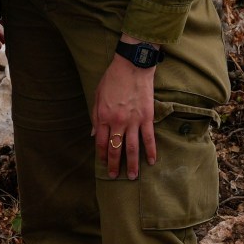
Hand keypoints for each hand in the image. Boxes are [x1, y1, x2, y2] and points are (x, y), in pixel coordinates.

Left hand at [94, 40, 159, 179]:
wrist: (132, 66)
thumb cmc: (113, 79)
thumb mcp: (97, 96)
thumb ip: (95, 116)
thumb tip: (92, 134)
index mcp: (103, 117)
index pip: (100, 142)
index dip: (102, 155)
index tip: (104, 163)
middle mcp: (117, 122)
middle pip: (115, 149)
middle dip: (115, 165)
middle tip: (115, 176)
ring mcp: (133, 121)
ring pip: (132, 148)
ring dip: (132, 164)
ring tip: (133, 176)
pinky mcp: (147, 117)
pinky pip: (149, 138)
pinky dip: (150, 151)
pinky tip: (151, 161)